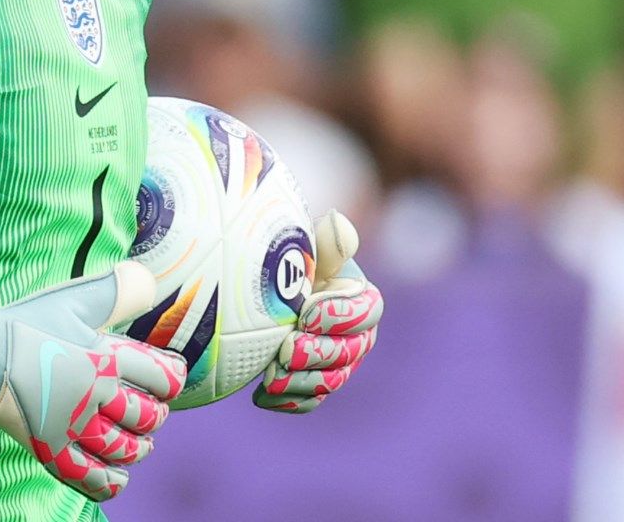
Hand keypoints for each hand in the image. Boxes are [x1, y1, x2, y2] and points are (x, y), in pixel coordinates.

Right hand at [0, 262, 186, 501]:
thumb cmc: (27, 322)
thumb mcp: (76, 300)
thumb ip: (117, 291)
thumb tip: (150, 280)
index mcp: (106, 359)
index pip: (160, 377)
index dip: (172, 380)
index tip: (173, 379)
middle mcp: (96, 396)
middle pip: (145, 416)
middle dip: (157, 417)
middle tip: (156, 413)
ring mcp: (72, 425)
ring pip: (121, 448)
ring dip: (138, 449)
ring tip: (143, 446)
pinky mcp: (48, 447)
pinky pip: (85, 475)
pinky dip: (107, 482)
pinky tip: (118, 481)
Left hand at [253, 210, 382, 413]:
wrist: (257, 291)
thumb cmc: (285, 261)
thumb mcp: (303, 247)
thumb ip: (325, 241)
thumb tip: (338, 222)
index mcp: (359, 298)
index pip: (366, 312)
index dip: (339, 316)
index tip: (305, 313)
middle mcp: (355, 335)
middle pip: (350, 352)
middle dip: (319, 353)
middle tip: (286, 349)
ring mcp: (336, 364)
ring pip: (331, 380)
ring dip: (302, 380)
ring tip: (271, 374)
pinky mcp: (311, 385)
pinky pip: (308, 401)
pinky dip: (287, 401)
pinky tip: (260, 396)